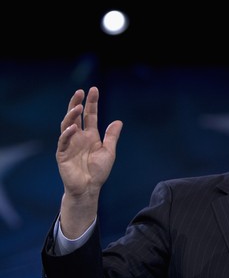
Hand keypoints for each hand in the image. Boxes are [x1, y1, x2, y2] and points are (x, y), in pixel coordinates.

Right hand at [57, 86, 122, 236]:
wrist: (89, 187)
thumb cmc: (98, 171)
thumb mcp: (109, 151)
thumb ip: (112, 137)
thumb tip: (118, 121)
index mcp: (90, 136)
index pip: (90, 116)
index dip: (91, 103)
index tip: (93, 90)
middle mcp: (79, 137)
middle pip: (76, 116)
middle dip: (77, 103)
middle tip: (81, 92)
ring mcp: (69, 144)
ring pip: (67, 125)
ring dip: (71, 115)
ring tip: (77, 106)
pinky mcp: (62, 153)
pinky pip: (63, 141)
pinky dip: (68, 133)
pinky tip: (74, 127)